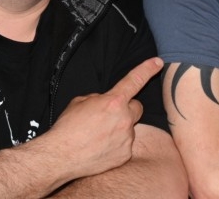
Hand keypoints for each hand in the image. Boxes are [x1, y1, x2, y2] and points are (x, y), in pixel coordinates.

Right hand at [44, 57, 161, 177]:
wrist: (61, 156)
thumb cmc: (68, 128)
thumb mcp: (80, 102)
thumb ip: (99, 99)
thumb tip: (105, 103)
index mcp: (113, 102)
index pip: (134, 80)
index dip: (147, 69)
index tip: (157, 62)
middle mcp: (124, 119)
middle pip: (136, 108)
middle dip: (126, 109)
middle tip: (109, 116)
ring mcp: (126, 139)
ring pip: (129, 128)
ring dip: (118, 129)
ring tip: (98, 136)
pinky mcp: (125, 155)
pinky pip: (125, 145)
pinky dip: (115, 145)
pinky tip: (100, 148)